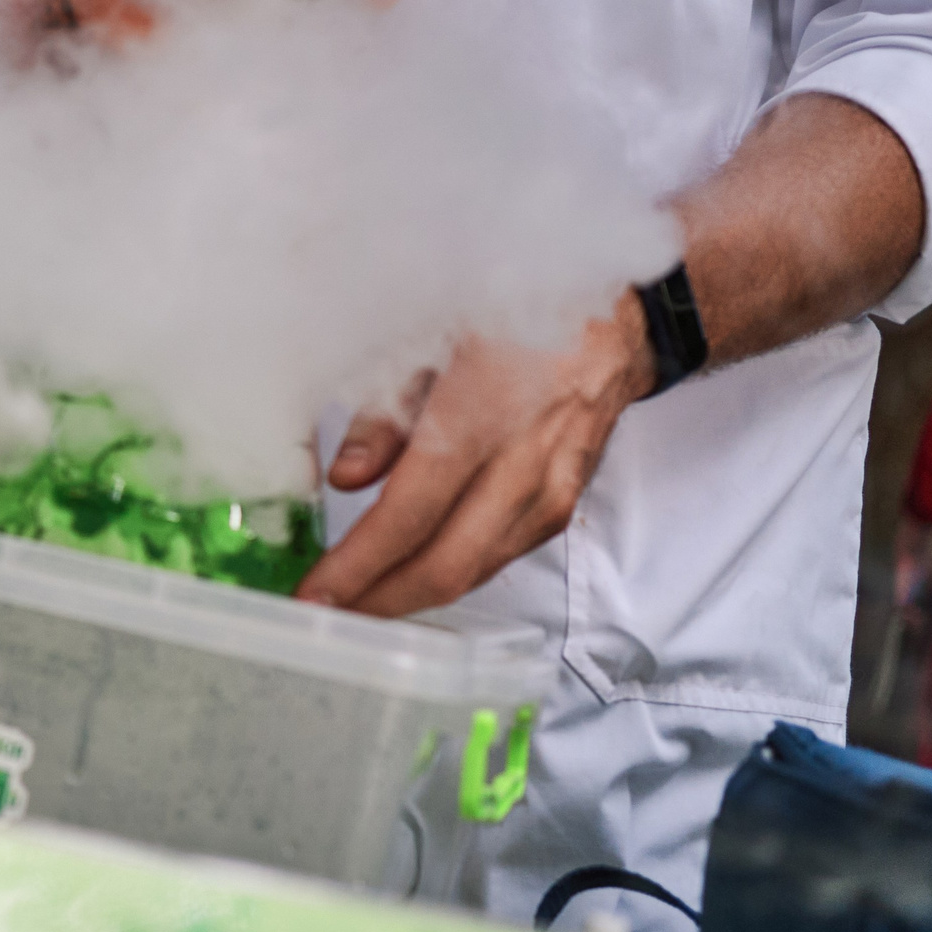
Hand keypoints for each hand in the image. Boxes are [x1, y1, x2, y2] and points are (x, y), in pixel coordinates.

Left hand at [295, 292, 655, 616]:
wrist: (618, 323)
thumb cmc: (513, 314)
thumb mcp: (432, 338)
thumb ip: (386, 415)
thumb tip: (345, 480)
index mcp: (483, 414)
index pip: (409, 514)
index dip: (357, 565)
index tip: (312, 596)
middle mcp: (524, 465)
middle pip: (445, 563)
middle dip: (378, 601)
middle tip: (325, 617)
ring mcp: (553, 492)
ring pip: (475, 571)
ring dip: (412, 597)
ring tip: (355, 604)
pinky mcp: (565, 507)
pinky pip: (500, 557)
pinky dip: (451, 574)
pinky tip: (409, 576)